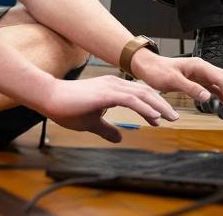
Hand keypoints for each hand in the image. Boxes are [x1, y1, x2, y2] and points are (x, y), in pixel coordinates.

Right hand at [38, 75, 179, 142]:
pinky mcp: (106, 93)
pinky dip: (144, 108)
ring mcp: (111, 87)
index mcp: (111, 88)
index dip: (151, 106)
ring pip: (142, 94)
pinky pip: (130, 100)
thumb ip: (106, 129)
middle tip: (174, 117)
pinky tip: (153, 117)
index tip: (160, 119)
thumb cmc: (66, 107)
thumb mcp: (91, 122)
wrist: (49, 97)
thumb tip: (119, 139)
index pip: (138, 95)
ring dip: (158, 106)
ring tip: (170, 118)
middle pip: (145, 92)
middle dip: (161, 105)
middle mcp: (114, 83)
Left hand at [129, 50, 222, 116]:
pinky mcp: (200, 81)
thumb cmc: (158, 71)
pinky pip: (216, 90)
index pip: (221, 79)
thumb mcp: (172, 80)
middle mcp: (204, 69)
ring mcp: (203, 75)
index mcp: (200, 66)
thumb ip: (190, 88)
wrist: (148, 66)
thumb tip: (207, 97)